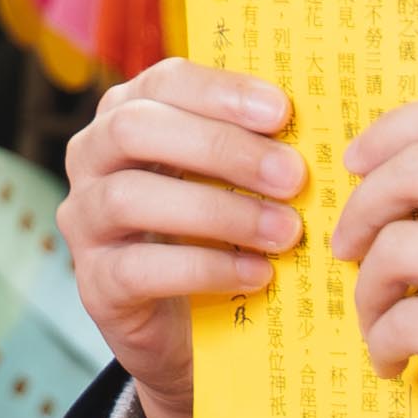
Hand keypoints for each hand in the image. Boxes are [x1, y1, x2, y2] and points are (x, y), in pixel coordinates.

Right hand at [56, 60, 305, 417]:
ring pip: (131, 197)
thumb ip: (264, 146)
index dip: (221, 91)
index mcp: (131, 113)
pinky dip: (206, 267)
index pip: (164, 82)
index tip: (283, 112)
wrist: (194, 335)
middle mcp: (93, 158)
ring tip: (287, 231)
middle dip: (221, 149)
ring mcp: (85, 221)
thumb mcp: (241, 183)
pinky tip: (259, 274)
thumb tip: (332, 121)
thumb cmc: (224, 235)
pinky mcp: (96, 284)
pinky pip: (140, 267)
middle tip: (295, 177)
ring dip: (218, 210)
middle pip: (136, 130)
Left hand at [334, 99, 417, 417]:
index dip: (392, 132)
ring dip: (369, 289)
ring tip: (382, 321)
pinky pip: (405, 319)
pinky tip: (401, 362)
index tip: (359, 166)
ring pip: (397, 246)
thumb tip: (412, 172)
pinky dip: (385, 342)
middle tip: (351, 247)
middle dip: (362, 208)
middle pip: (416, 167)